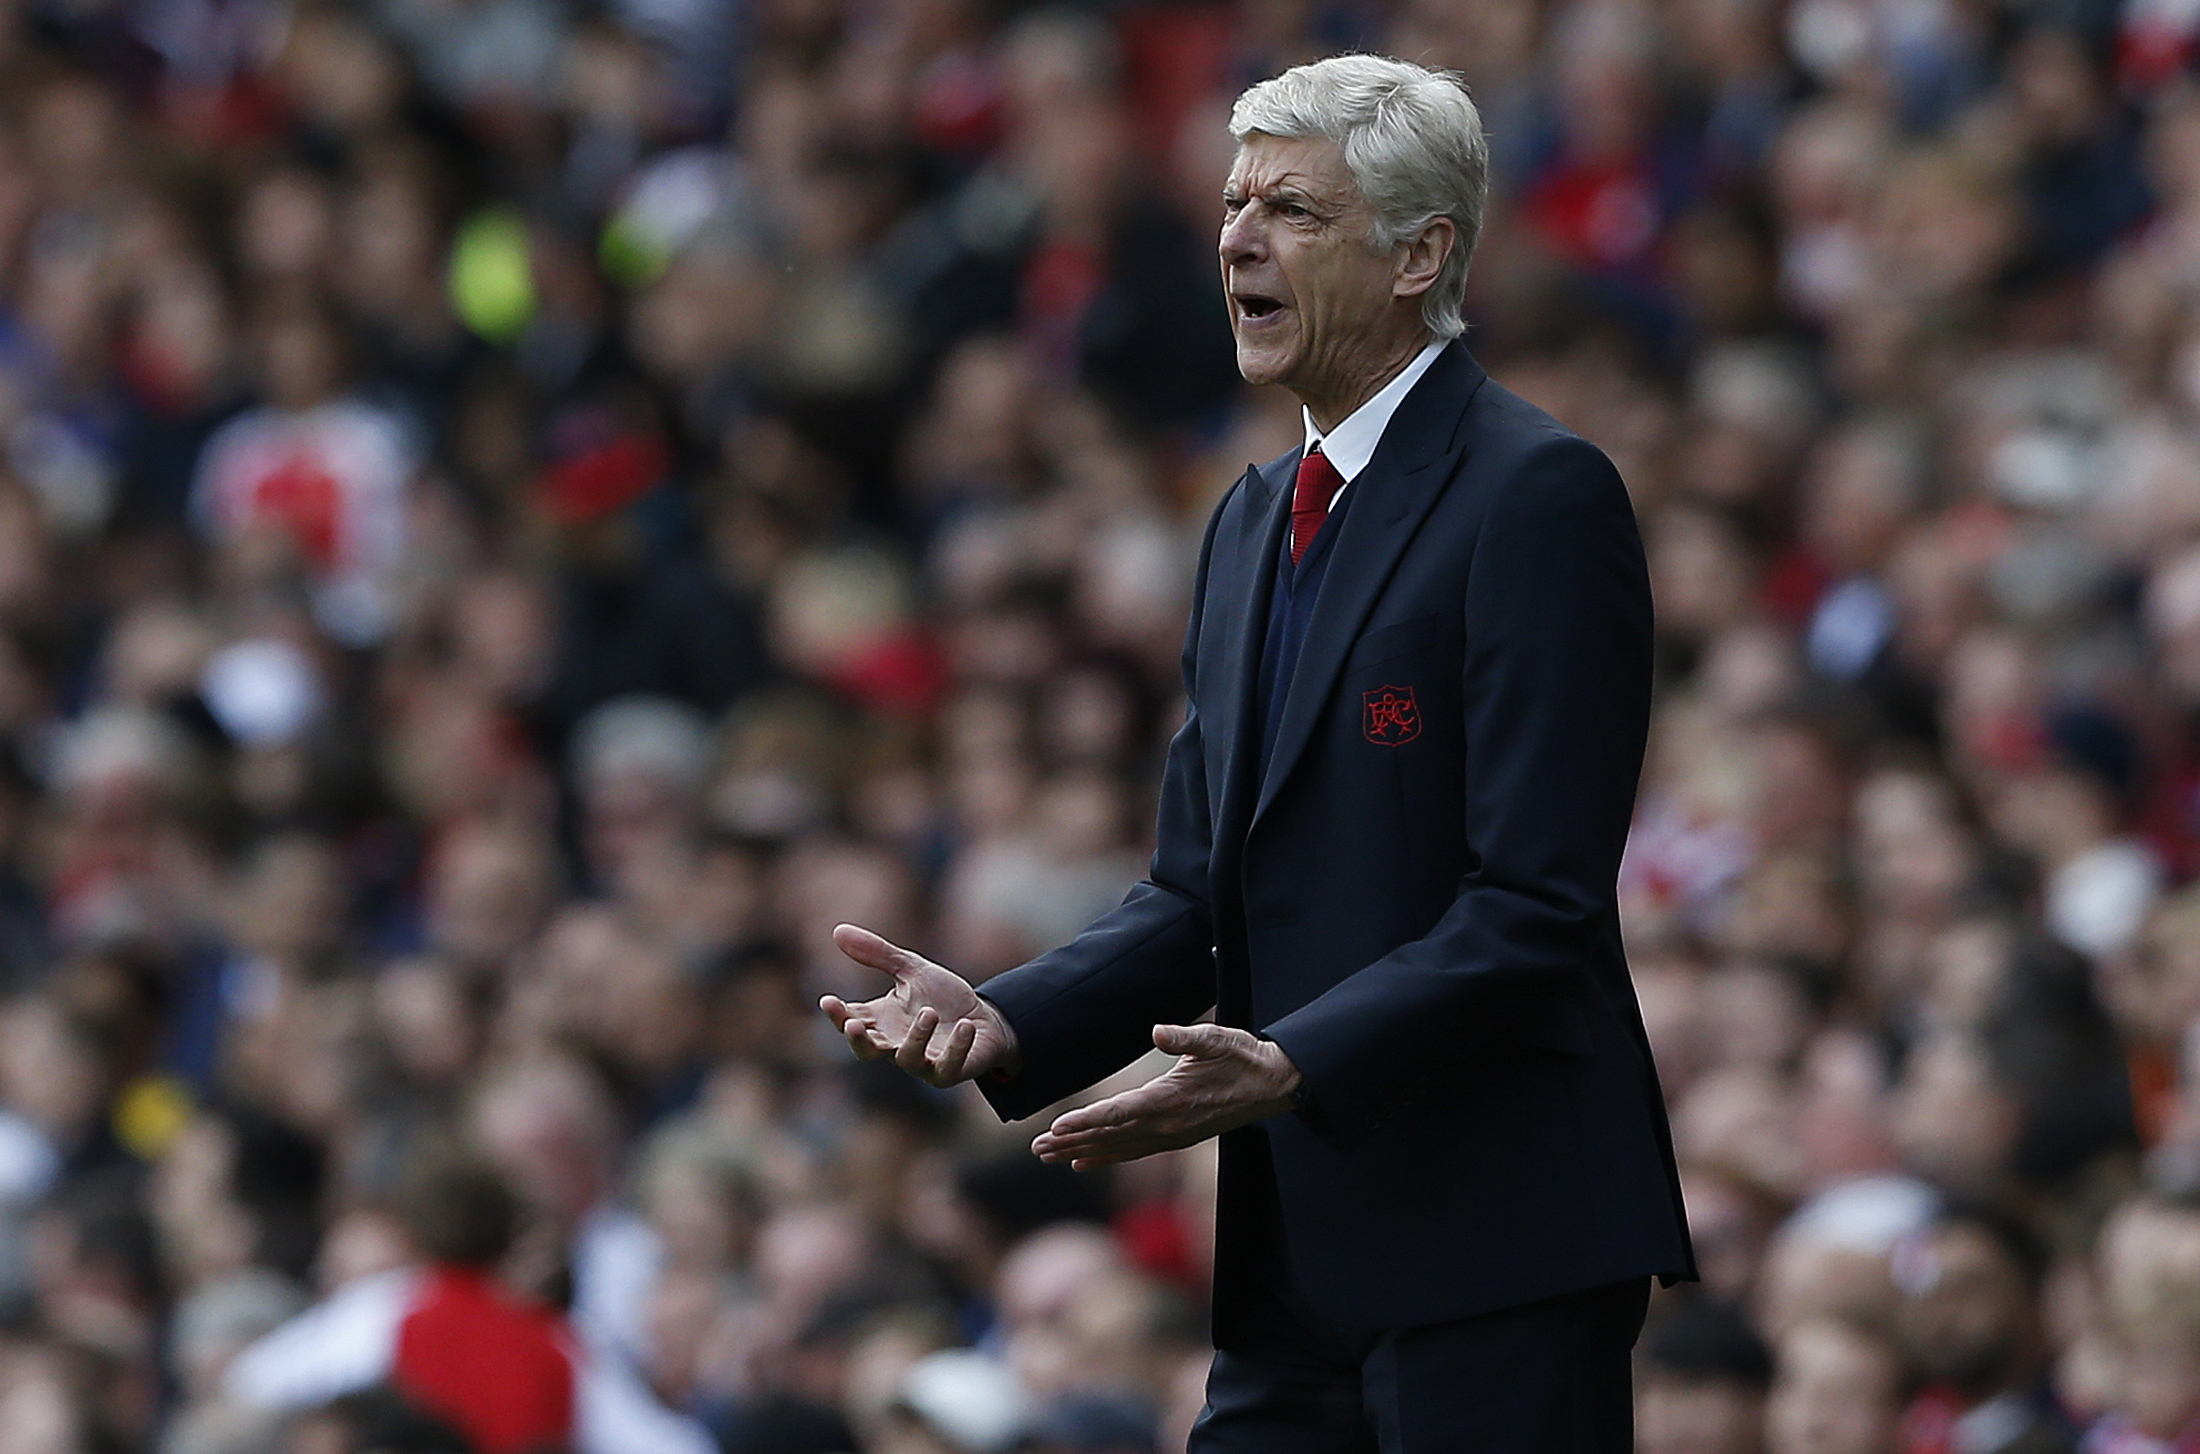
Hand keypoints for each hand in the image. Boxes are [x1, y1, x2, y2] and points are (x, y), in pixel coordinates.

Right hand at [818, 924, 1021, 1086]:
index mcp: (882, 1021)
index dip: (837, 1014)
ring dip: (916, 1036)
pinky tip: (965, 1026)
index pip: (852, 1020)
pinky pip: (948, 1066)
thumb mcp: (911, 969)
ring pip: (908, 1058)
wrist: (985, 1019)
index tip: (827, 1000)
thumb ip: (878, 954)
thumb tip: (838, 931)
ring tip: (929, 1013)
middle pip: (867, 1051)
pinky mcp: (949, 1071)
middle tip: (852, 1023)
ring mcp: (922, 1062)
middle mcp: (896, 1045)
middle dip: (857, 1039)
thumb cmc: (943, 998)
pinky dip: (956, 1047)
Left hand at [1031, 1024, 1301, 1169]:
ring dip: (1082, 1152)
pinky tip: (1082, 1162)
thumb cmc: (1243, 1057)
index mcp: (1172, 1100)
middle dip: (1071, 1142)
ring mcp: (1172, 1136)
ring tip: (1048, 1158)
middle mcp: (1168, 1125)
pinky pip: (1133, 1152)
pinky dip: (1106, 1157)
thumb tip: (1158, 1031)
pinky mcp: (1176, 1139)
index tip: (1056, 1127)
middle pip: (1111, 1136)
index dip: (1086, 1120)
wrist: (1273, 1085)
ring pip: (1118, 1148)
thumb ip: (1186, 1036)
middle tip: (1035, 1149)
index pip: (1120, 1113)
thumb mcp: (1217, 1038)